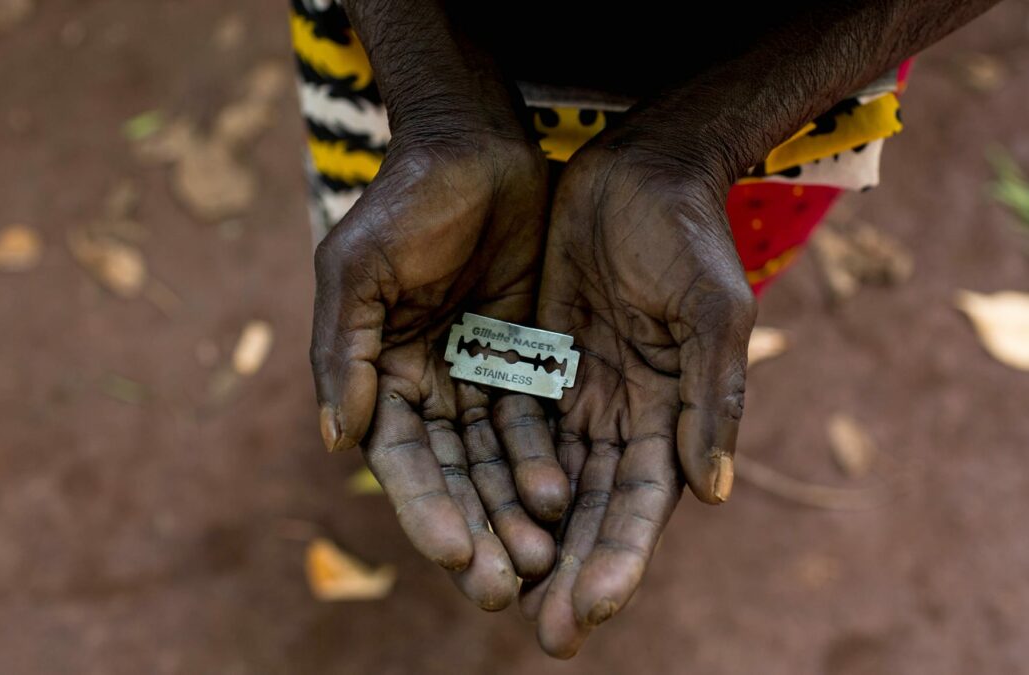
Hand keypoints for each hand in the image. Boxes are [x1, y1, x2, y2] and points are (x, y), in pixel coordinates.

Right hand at [310, 130, 569, 609]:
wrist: (475, 148)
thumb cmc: (405, 201)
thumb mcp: (358, 267)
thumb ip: (343, 351)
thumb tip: (336, 441)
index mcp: (379, 374)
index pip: (402, 459)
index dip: (424, 509)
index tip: (453, 556)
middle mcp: (428, 387)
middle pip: (451, 475)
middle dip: (474, 530)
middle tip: (501, 588)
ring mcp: (479, 376)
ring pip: (496, 461)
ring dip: (512, 511)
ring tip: (540, 560)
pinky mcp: (527, 360)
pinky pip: (537, 422)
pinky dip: (545, 462)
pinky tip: (563, 499)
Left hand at [526, 143, 755, 656]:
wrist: (639, 171)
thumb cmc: (687, 236)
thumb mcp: (711, 310)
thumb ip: (715, 398)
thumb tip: (714, 494)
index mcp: (671, 414)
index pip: (642, 503)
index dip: (619, 558)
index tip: (590, 610)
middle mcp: (623, 416)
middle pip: (592, 510)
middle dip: (571, 571)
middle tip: (545, 635)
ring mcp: (577, 393)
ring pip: (547, 481)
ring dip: (527, 538)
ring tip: (498, 594)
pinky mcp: (536, 363)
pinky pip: (511, 429)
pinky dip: (495, 474)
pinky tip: (472, 516)